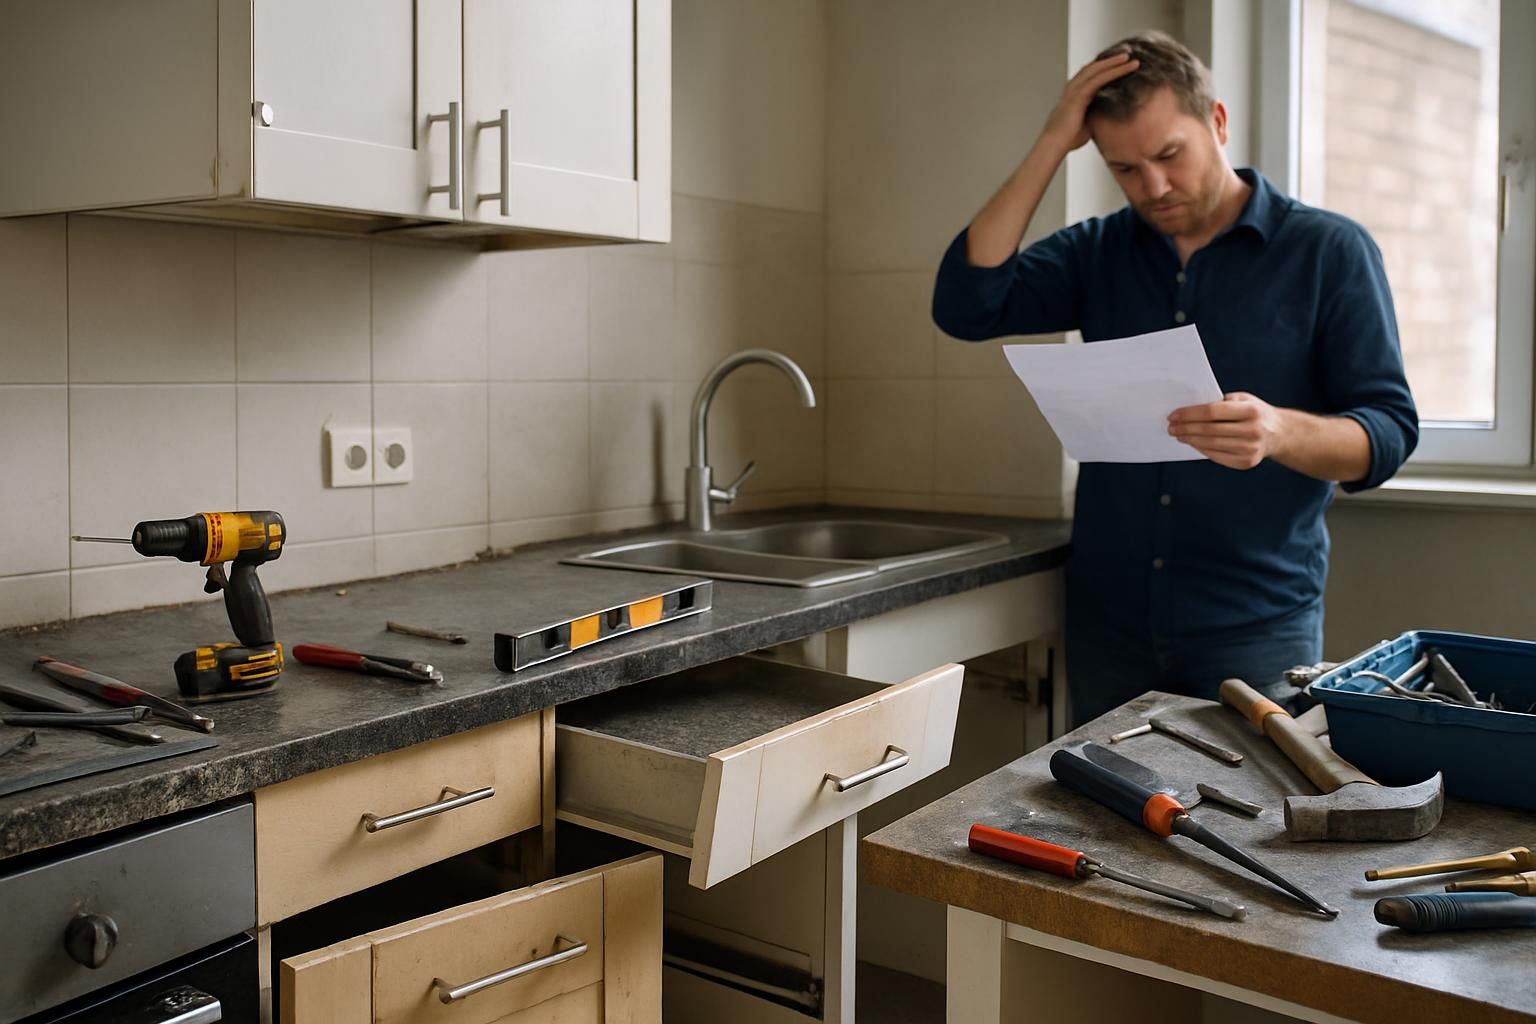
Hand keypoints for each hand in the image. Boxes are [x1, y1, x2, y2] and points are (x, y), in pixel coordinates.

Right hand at [1042, 51, 1138, 152]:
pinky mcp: (1079, 94)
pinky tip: (1127, 65)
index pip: (1091, 75)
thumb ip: (1096, 114)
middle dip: (1111, 60)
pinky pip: (1100, 78)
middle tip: (1128, 53)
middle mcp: (1074, 87)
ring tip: (1130, 56)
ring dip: (1115, 61)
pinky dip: (1115, 70)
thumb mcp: (1087, 122)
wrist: (1055, 144)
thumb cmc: (1069, 138)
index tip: (1121, 64)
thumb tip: (1110, 116)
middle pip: (1094, 67)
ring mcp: (1075, 89)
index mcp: (1075, 93)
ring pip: (1098, 69)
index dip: (1105, 68)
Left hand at [1167, 392, 1286, 469]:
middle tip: (1171, 427)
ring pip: (1211, 444)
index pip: (1212, 411)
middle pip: (1209, 430)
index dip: (1189, 414)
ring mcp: (1250, 449)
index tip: (1173, 415)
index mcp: (1251, 410)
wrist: (1279, 434)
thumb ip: (1221, 402)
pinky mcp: (1246, 462)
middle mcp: (1252, 430)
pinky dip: (1201, 449)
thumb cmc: (1254, 413)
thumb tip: (1190, 411)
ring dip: (1190, 440)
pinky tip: (1192, 443)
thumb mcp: (1244, 399)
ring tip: (1178, 435)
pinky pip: (1217, 456)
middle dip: (1185, 428)